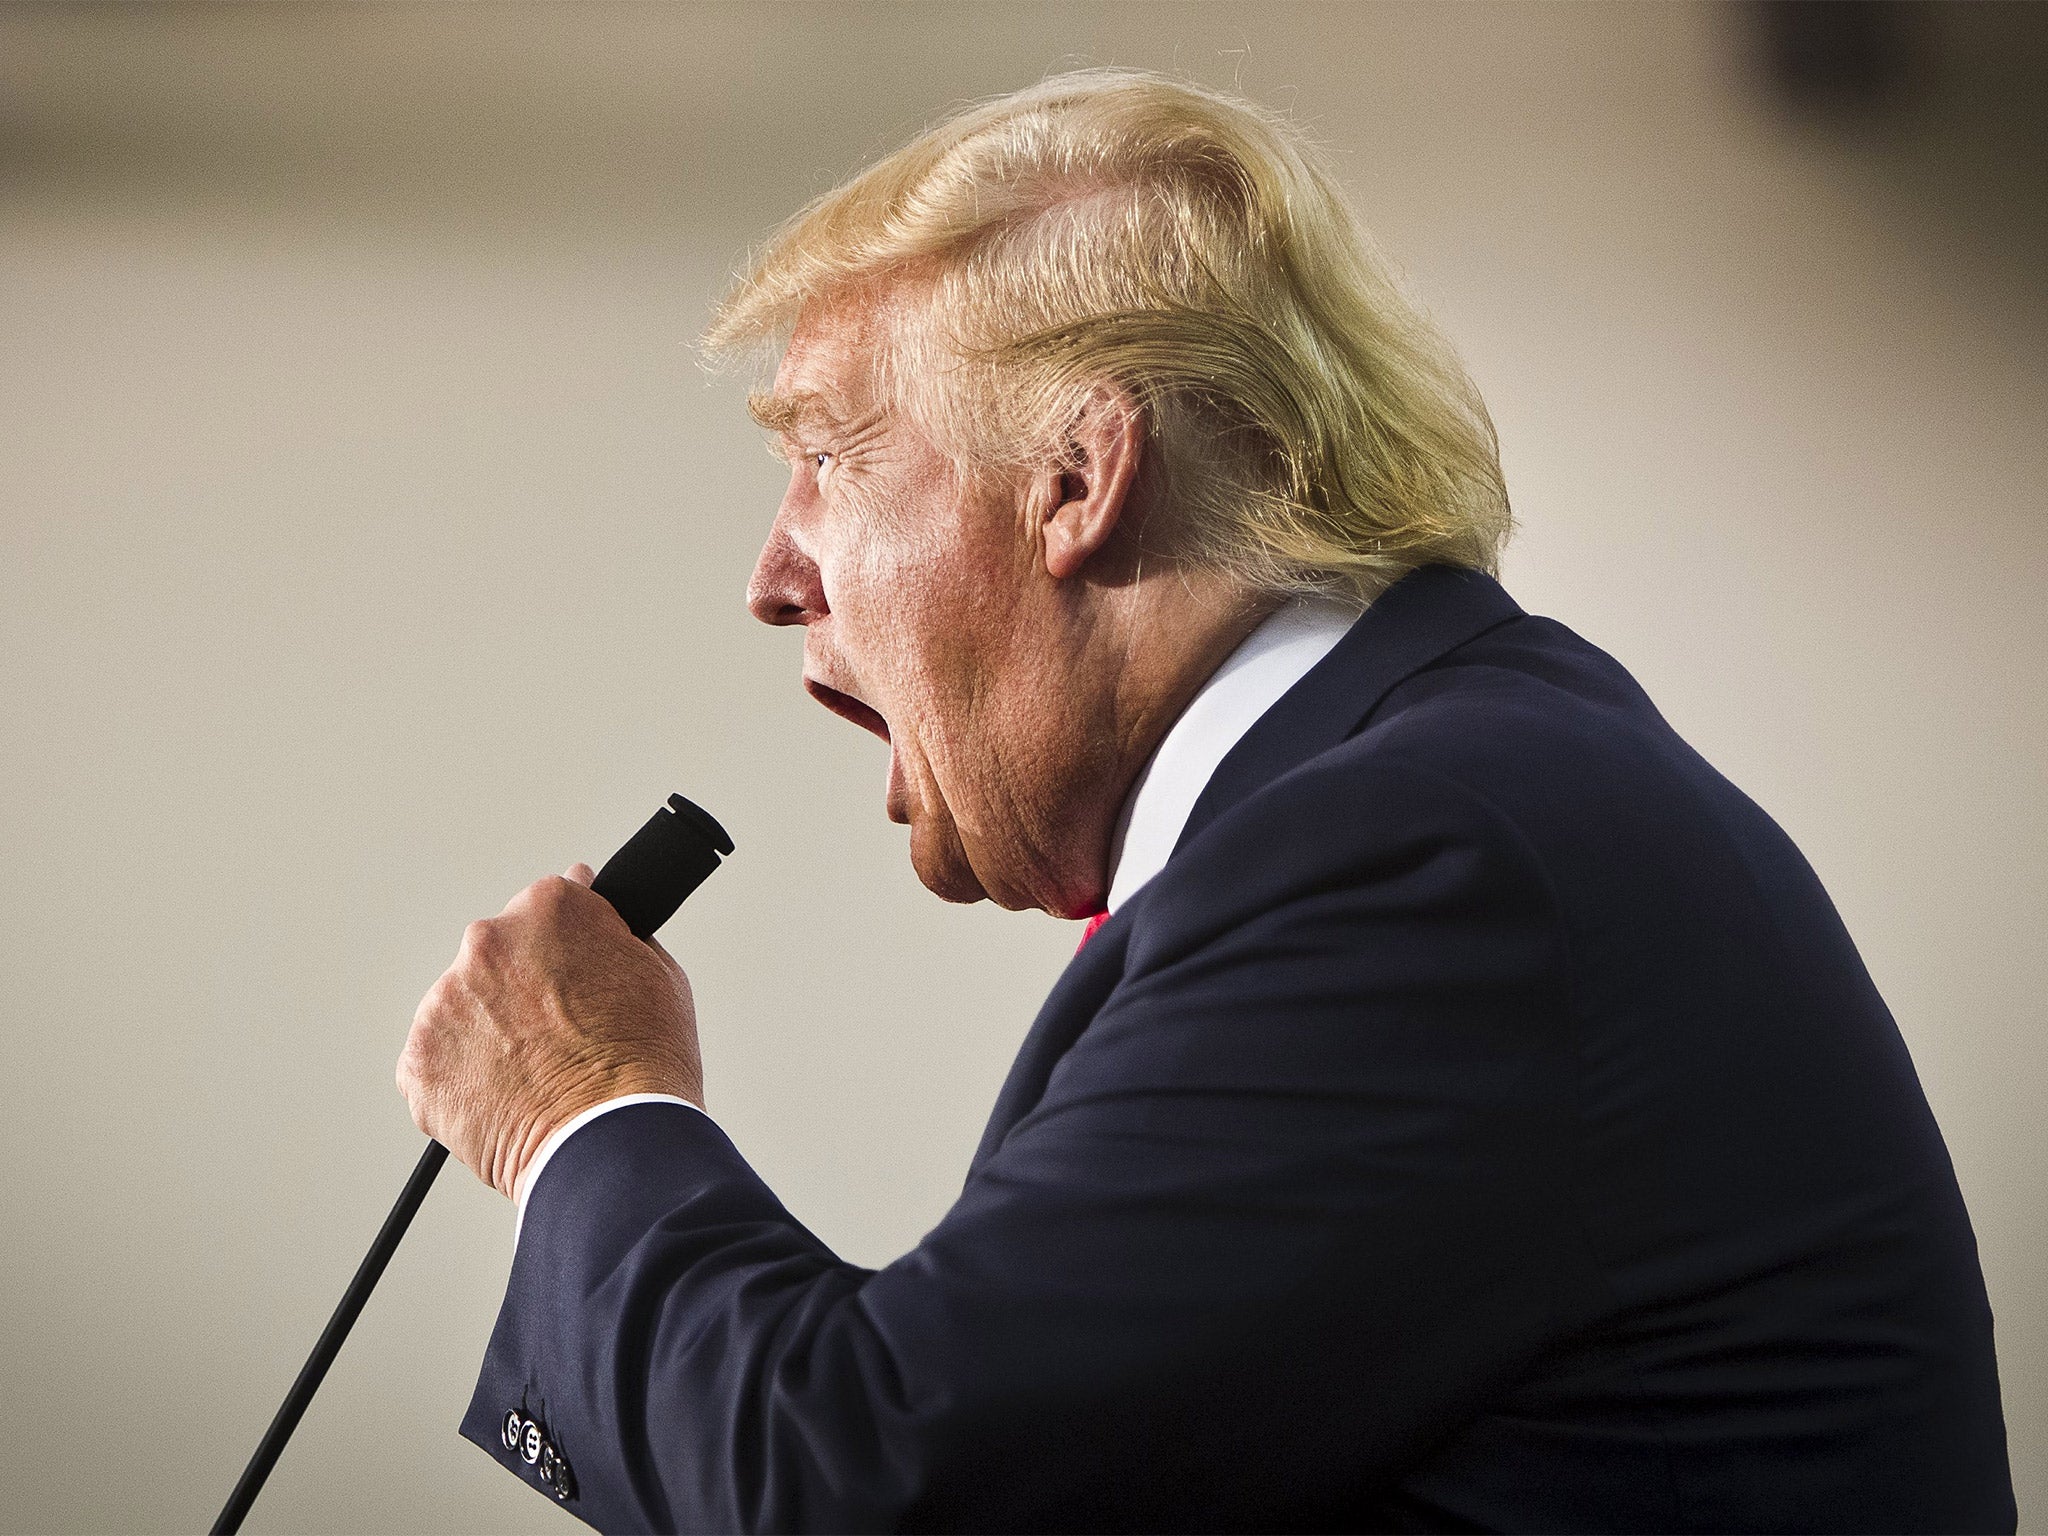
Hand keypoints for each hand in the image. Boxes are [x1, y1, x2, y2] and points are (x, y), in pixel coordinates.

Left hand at [395, 863, 702, 1199]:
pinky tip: (508, 1098)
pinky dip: (463, 1080)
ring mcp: (445, 1003)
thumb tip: (590, 900)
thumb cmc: (642, 1067)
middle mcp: (487, 944)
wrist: (610, 1147)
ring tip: (537, 1076)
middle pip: (498, 958)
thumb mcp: (657, 972)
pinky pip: (436, 1063)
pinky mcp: (418, 1061)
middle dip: (521, 990)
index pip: (546, 911)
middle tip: (560, 1037)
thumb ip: (610, 928)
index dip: (566, 950)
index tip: (574, 982)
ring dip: (490, 1035)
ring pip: (464, 1011)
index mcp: (548, 910)